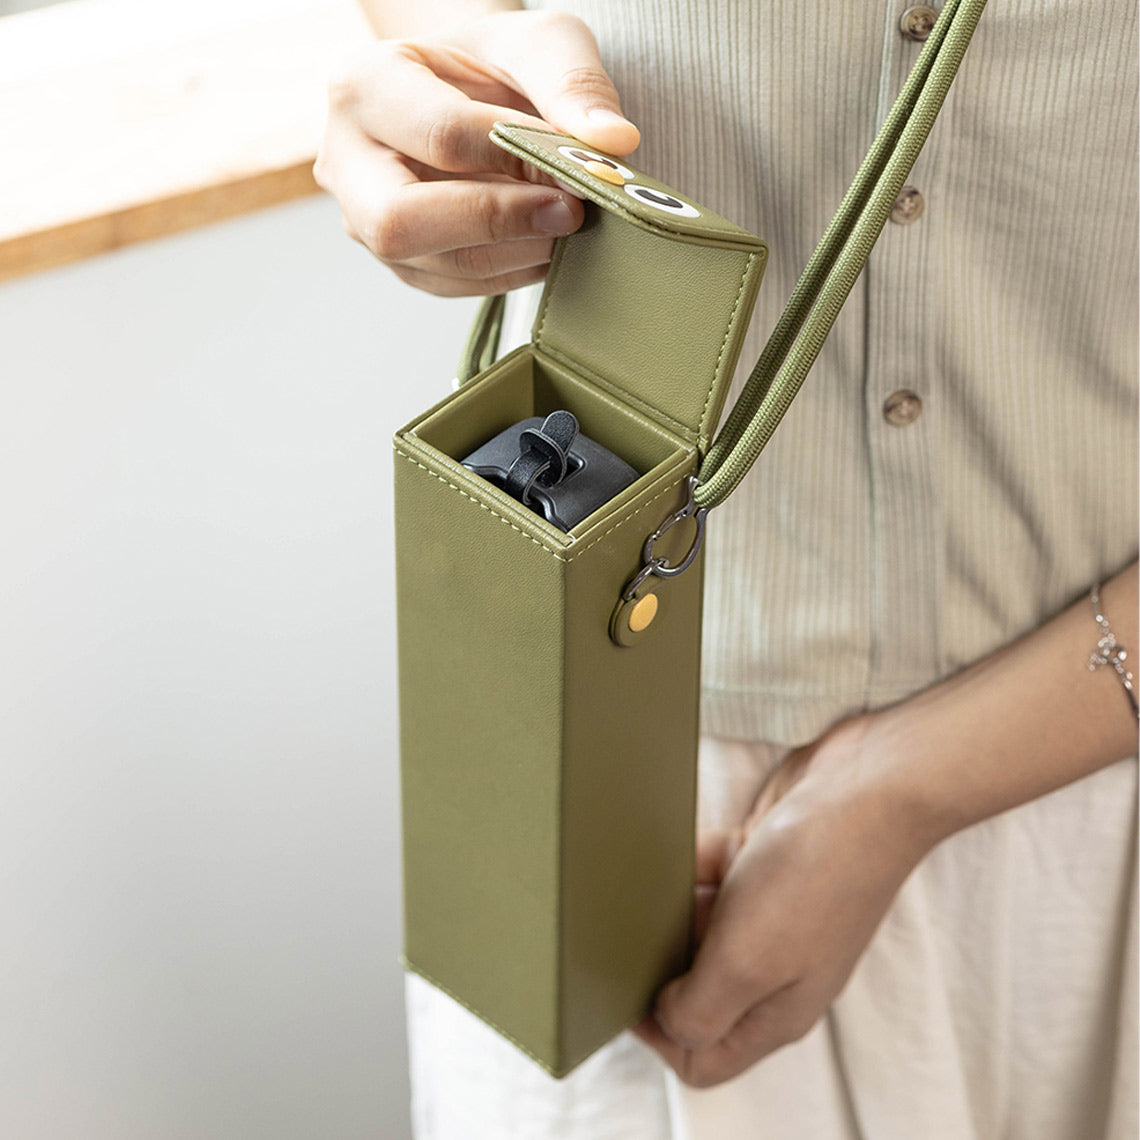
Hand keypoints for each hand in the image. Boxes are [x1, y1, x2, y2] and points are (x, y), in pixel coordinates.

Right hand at [314, 10, 639, 295]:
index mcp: (365, 85)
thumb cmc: (494, 62)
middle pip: (401, 222)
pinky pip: (454, 285)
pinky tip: (546, 244)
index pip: (441, 137)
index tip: (577, 167)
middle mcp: (346, 159)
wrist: (468, 92)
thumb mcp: (538, 42)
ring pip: (433, 264)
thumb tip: (611, 143)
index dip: (517, 159)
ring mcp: (364, 218)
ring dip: (515, 254)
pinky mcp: (400, 260)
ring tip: (567, 226)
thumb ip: (572, 82)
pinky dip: (511, 272)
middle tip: (569, 212)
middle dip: (498, 224)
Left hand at [635, 715, 936, 1087]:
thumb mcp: (748, 963)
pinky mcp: (762, 860)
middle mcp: (772, 967)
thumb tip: (664, 1019)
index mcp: (775, 1010)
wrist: (869, 788)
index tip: (626, 991)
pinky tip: (664, 842)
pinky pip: (707, 870)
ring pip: (696, 927)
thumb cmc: (815, 878)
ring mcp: (768, 911)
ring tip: (631, 885)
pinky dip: (684, 859)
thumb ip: (698, 1010)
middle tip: (619, 933)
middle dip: (655, 967)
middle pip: (696, 991)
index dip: (660, 1038)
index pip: (706, 1057)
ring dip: (664, 908)